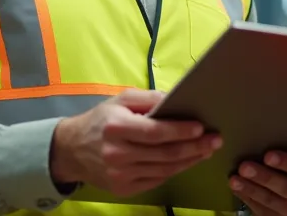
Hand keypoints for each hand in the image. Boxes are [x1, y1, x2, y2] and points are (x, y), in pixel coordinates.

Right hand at [50, 89, 221, 196]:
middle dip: (194, 147)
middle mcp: (117, 153)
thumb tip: (175, 99)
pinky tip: (187, 161)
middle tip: (214, 140)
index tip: (201, 128)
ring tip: (206, 150)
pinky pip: (157, 180)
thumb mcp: (119, 99)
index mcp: (116, 127)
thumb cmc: (100, 121)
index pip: (155, 132)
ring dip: (190, 160)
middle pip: (165, 153)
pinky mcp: (123, 189)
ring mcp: (120, 174)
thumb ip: (147, 98)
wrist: (72, 150)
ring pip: (165, 169)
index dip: (180, 131)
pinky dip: (175, 170)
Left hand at [230, 151, 286, 215]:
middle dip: (265, 177)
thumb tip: (285, 118)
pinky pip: (263, 210)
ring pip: (273, 201)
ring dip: (252, 189)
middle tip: (244, 167)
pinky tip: (237, 188)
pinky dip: (248, 198)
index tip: (268, 156)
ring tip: (235, 179)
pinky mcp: (279, 215)